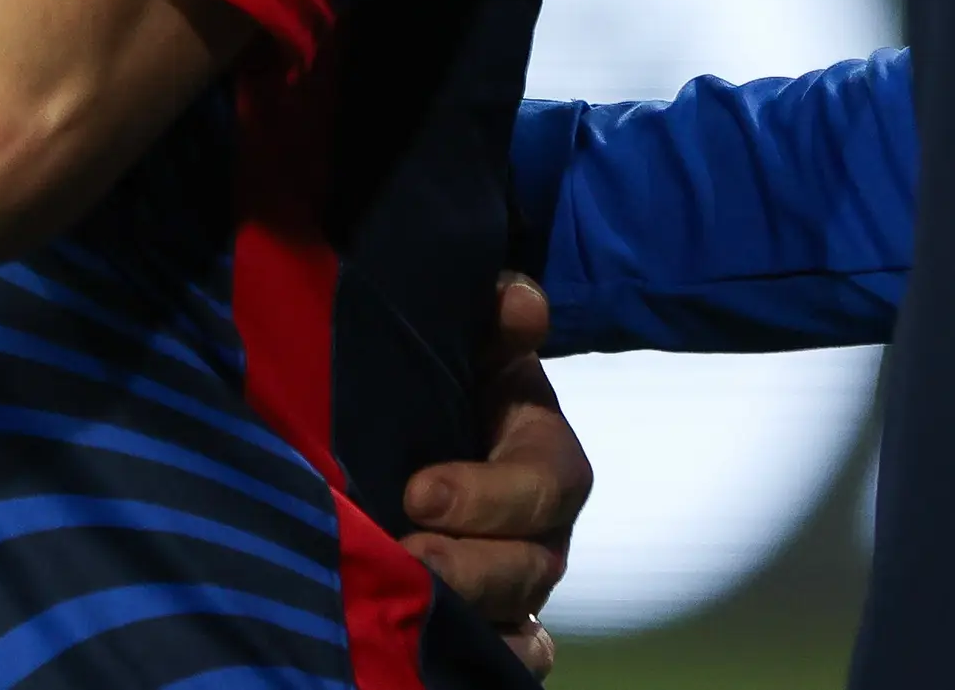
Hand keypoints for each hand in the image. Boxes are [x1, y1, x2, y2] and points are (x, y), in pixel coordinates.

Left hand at [399, 273, 589, 678]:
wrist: (428, 419)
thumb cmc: (457, 376)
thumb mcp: (475, 339)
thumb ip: (496, 317)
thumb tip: (519, 301)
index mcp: (548, 462)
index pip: (541, 488)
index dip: (487, 496)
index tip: (418, 492)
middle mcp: (541, 533)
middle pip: (526, 569)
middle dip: (468, 568)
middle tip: (405, 555)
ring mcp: (516, 584)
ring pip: (512, 618)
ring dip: (465, 615)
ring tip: (406, 602)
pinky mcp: (486, 618)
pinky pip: (507, 657)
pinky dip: (492, 660)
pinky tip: (441, 659)